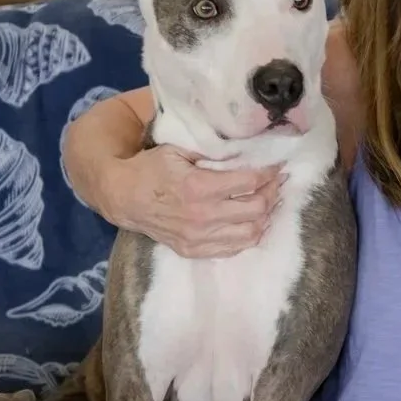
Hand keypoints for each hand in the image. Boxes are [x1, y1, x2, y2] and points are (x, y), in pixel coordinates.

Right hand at [108, 146, 281, 257]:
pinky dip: (248, 235)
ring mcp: (198, 237)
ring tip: (266, 202)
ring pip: (251, 232)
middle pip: (257, 208)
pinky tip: (250, 221)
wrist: (122, 198)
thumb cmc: (150, 169)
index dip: (269, 173)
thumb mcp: (177, 150)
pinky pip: (234, 248)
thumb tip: (244, 151)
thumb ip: (210, 152)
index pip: (250, 182)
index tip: (277, 166)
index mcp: (199, 186)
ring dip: (264, 216)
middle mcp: (202, 215)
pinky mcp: (194, 250)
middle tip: (275, 183)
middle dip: (271, 193)